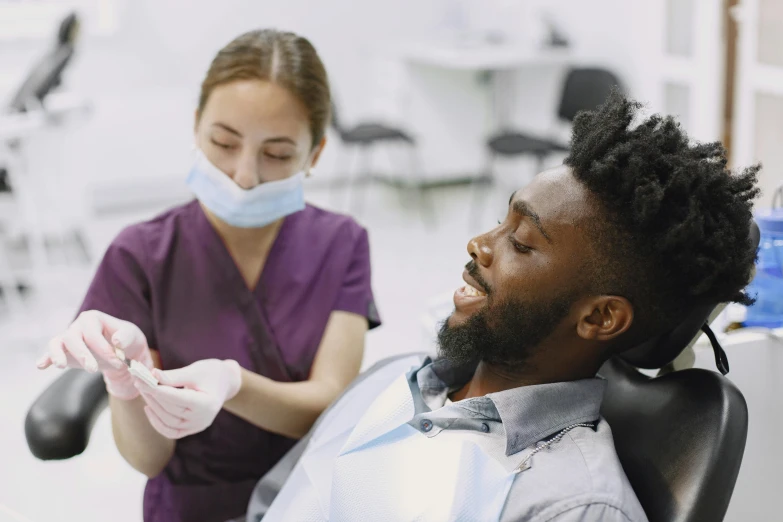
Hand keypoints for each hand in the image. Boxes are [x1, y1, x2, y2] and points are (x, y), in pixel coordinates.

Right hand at [36, 310, 153, 399]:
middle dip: (83, 355)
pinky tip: (41, 366)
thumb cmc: (126, 340)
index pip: (93, 334)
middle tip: (94, 370)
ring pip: (57, 343)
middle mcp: (78, 326)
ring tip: (61, 366)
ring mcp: (68, 338)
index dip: (104, 350)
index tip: (118, 362)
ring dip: (58, 355)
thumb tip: (116, 341)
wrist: (122, 351)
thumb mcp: (132, 335)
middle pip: (73, 338)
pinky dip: (45, 359)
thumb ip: (126, 337)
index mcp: (93, 318)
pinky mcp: (64, 351)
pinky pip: (51, 353)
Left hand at [135, 359, 241, 438]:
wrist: (226, 382)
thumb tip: (151, 375)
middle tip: (138, 381)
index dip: (156, 389)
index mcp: (207, 403)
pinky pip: (171, 431)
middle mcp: (202, 419)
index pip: (176, 398)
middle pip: (170, 410)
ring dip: (152, 406)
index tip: (141, 379)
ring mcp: (197, 427)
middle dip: (152, 395)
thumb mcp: (195, 370)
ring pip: (167, 422)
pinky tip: (149, 408)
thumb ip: (173, 376)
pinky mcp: (191, 429)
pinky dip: (157, 423)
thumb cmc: (212, 373)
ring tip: (144, 390)